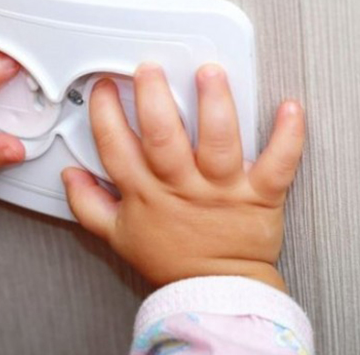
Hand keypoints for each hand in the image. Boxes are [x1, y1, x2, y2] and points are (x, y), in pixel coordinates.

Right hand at [62, 63, 304, 291]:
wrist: (216, 290)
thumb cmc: (171, 261)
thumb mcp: (117, 236)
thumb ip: (88, 204)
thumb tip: (70, 176)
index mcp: (145, 193)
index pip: (116, 147)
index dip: (106, 114)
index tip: (105, 87)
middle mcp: (182, 187)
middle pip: (163, 138)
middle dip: (154, 98)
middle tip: (150, 68)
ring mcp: (222, 190)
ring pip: (218, 142)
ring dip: (215, 105)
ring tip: (209, 73)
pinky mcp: (260, 196)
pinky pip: (278, 164)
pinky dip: (288, 136)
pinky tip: (289, 108)